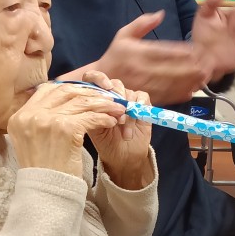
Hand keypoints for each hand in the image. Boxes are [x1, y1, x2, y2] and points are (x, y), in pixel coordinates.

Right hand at [7, 82, 123, 177]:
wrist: (46, 191)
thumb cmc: (44, 170)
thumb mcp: (31, 141)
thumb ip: (39, 120)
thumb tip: (61, 100)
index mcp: (20, 116)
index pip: (47, 90)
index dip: (69, 88)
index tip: (86, 93)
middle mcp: (30, 115)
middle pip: (65, 92)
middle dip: (89, 93)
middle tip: (106, 98)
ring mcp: (47, 120)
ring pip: (81, 103)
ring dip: (102, 104)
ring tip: (116, 109)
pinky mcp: (65, 128)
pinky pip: (90, 117)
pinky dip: (103, 117)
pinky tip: (112, 121)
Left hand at [82, 72, 153, 190]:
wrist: (122, 157)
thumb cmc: (105, 143)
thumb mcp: (94, 129)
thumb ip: (92, 113)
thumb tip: (94, 102)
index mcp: (96, 99)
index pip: (93, 78)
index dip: (97, 78)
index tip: (104, 87)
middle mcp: (112, 97)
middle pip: (114, 84)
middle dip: (115, 99)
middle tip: (115, 118)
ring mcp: (128, 100)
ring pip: (128, 92)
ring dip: (126, 111)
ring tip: (122, 127)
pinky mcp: (142, 105)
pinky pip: (142, 97)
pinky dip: (139, 107)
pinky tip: (135, 120)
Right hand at [96, 12, 204, 103]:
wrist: (101, 81)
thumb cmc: (115, 56)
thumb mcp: (123, 35)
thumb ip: (142, 23)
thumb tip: (160, 14)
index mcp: (137, 53)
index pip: (163, 52)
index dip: (181, 52)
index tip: (196, 50)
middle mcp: (141, 70)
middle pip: (170, 70)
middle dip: (190, 68)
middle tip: (206, 64)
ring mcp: (144, 86)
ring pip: (170, 85)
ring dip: (189, 82)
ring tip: (203, 77)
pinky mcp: (145, 97)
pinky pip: (164, 97)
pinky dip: (179, 95)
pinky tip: (191, 90)